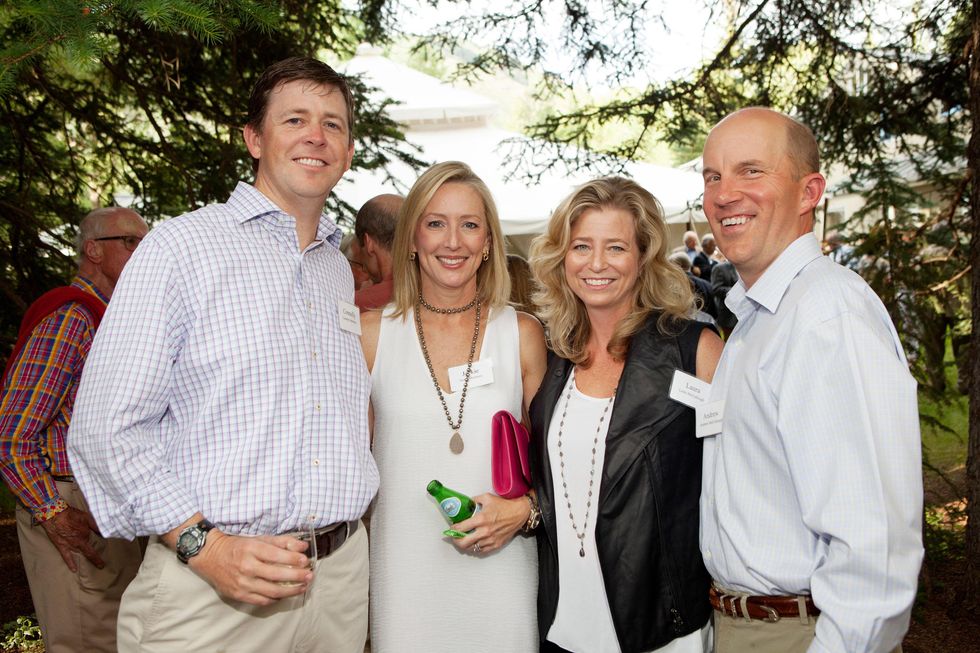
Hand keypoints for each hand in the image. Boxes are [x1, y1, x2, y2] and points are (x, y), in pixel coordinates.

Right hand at [39, 506, 103, 571]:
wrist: (54, 515)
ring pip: (79, 554)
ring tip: (91, 567)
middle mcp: (79, 542)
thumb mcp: (86, 517)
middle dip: (96, 559)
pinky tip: (74, 570)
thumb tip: (103, 531)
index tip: (103, 560)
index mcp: (85, 534)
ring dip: (85, 560)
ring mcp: (70, 545)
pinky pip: (66, 556)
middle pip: (89, 552)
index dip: (99, 550)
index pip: (95, 544)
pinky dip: (70, 563)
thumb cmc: (71, 514)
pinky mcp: (61, 546)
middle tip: (101, 566)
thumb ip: (95, 525)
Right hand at [188, 531, 313, 605]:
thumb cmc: (237, 546)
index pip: (277, 556)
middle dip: (297, 577)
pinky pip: (262, 601)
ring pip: (272, 592)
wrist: (210, 556)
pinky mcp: (238, 595)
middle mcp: (246, 567)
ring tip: (302, 587)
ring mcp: (242, 583)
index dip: (294, 559)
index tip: (305, 561)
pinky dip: (276, 599)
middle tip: (309, 576)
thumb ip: (282, 542)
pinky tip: (285, 594)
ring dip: (291, 591)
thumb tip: (303, 546)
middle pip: (277, 576)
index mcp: (251, 549)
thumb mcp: (258, 539)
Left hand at [452, 493, 529, 554]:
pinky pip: (481, 551)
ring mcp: (490, 539)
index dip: (453, 529)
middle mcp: (484, 531)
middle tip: (454, 537)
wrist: (518, 513)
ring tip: (464, 540)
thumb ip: (474, 500)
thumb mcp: (487, 498)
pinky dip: (476, 548)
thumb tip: (466, 503)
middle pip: (463, 542)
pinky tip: (474, 543)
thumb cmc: (504, 506)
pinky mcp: (496, 545)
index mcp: (481, 519)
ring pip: (471, 548)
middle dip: (456, 540)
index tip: (452, 528)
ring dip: (465, 545)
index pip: (460, 528)